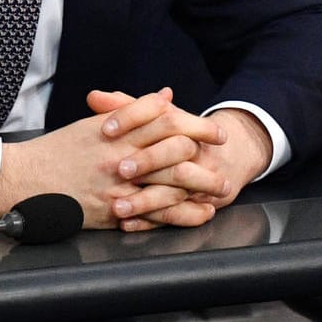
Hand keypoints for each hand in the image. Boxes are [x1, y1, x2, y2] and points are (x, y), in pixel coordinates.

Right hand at [0, 88, 222, 229]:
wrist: (22, 181)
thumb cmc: (57, 150)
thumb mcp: (93, 122)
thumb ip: (132, 110)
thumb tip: (166, 97)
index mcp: (115, 132)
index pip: (165, 121)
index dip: (195, 124)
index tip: (214, 131)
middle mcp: (119, 158)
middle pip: (173, 152)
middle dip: (204, 155)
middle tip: (224, 157)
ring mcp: (116, 187)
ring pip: (168, 185)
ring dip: (199, 186)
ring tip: (220, 187)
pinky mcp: (112, 213)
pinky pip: (153, 215)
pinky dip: (180, 214)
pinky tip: (198, 213)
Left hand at [112, 108, 273, 231]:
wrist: (228, 157)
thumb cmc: (178, 137)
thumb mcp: (157, 118)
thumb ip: (124, 107)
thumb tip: (94, 98)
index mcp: (182, 122)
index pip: (161, 112)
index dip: (132, 117)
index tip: (106, 128)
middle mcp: (195, 148)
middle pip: (176, 148)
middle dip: (148, 159)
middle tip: (120, 169)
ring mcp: (199, 177)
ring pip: (176, 189)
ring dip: (145, 200)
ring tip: (118, 207)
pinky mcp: (199, 203)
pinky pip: (177, 216)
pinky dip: (150, 221)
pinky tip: (127, 224)